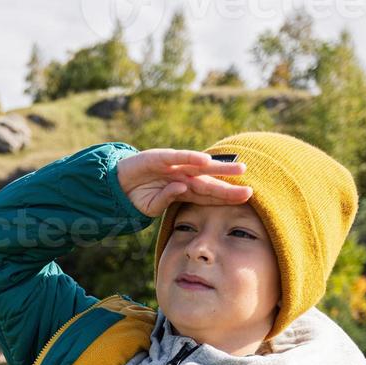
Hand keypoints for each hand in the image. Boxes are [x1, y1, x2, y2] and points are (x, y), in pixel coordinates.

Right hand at [117, 148, 251, 216]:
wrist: (115, 184)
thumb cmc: (135, 196)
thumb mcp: (152, 206)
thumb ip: (167, 200)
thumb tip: (181, 189)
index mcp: (183, 191)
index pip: (209, 195)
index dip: (226, 197)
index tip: (246, 200)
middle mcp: (182, 177)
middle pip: (210, 182)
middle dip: (229, 187)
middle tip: (250, 190)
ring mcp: (173, 166)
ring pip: (201, 167)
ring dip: (220, 169)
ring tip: (239, 170)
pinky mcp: (160, 157)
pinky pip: (178, 157)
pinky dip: (191, 158)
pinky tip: (206, 160)